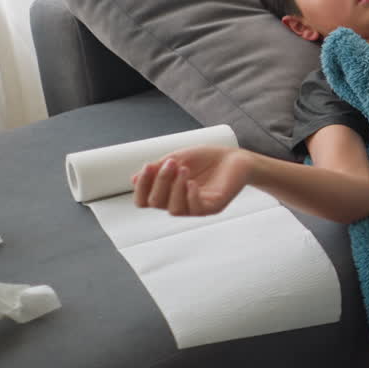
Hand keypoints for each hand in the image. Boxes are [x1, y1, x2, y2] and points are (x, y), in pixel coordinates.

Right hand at [131, 145, 251, 215]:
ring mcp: (195, 207)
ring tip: (184, 169)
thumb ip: (158, 169)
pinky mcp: (212, 207)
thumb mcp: (178, 159)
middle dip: (160, 181)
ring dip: (174, 188)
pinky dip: (191, 196)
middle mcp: (178, 202)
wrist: (236, 158)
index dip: (141, 187)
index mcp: (167, 193)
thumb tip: (132, 179)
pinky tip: (192, 183)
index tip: (148, 166)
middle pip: (155, 203)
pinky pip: (196, 210)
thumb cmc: (206, 159)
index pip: (144, 200)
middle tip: (172, 163)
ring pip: (173, 209)